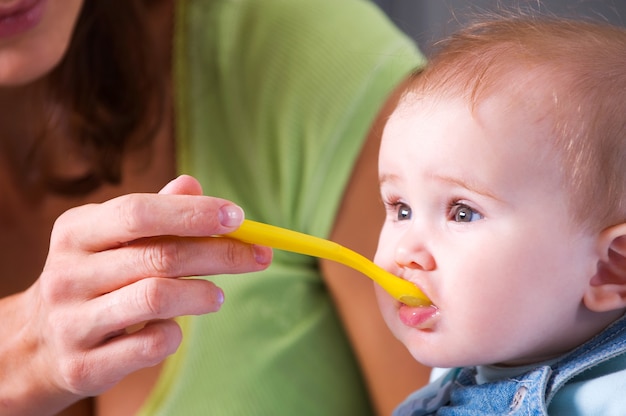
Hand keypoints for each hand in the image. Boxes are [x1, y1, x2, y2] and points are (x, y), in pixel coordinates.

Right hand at [1, 175, 270, 414]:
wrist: (39, 344)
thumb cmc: (93, 278)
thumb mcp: (111, 239)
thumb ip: (154, 213)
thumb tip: (193, 184)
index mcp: (76, 230)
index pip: (140, 212)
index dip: (194, 213)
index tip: (239, 218)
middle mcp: (68, 273)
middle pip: (160, 255)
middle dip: (221, 254)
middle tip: (259, 256)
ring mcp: (73, 321)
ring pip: (157, 297)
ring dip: (202, 294)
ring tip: (217, 296)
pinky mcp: (84, 365)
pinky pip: (151, 344)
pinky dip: (176, 333)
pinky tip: (177, 326)